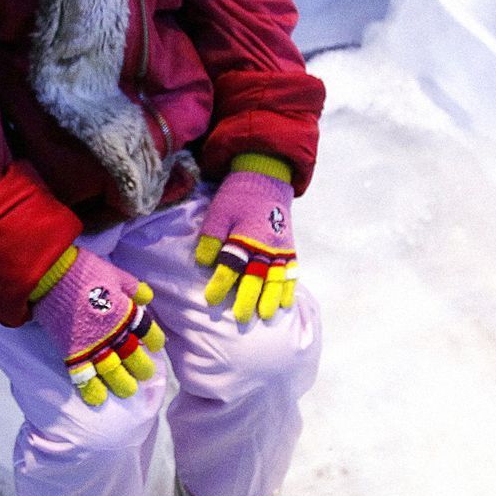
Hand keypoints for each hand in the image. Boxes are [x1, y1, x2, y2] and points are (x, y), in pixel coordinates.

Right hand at [30, 246, 165, 406]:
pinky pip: (83, 375)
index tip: (155, 346)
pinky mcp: (71, 352)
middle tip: (144, 374)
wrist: (51, 275)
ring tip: (128, 390)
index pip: (147, 331)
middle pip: (133, 356)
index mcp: (126, 312)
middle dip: (141, 367)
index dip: (154, 340)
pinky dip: (90, 389)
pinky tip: (97, 398)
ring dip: (122, 383)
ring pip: (112, 371)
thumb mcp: (115, 273)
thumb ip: (132, 287)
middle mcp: (113, 333)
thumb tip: (147, 297)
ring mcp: (92, 345)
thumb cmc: (84, 269)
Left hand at [195, 155, 297, 322]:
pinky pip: (291, 271)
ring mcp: (279, 247)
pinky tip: (285, 303)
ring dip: (271, 297)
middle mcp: (264, 245)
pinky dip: (289, 287)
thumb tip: (203, 262)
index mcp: (244, 236)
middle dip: (248, 298)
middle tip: (240, 318)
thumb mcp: (218, 212)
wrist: (266, 178)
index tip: (210, 299)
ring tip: (265, 315)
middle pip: (257, 276)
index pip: (231, 265)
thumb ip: (211, 237)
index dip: (220, 283)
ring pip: (277, 277)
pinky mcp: (288, 247)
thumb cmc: (238, 196)